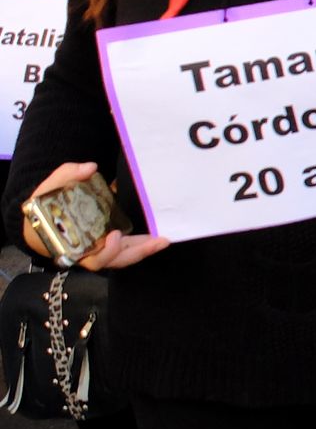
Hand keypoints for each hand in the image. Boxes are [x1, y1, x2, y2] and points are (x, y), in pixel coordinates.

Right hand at [20, 162, 166, 269]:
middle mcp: (89, 252)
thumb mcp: (50, 188)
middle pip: (115, 260)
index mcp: (72, 246)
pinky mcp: (108, 243)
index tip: (115, 235)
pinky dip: (140, 244)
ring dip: (144, 249)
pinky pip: (125, 250)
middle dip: (137, 252)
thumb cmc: (44, 207)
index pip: (93, 259)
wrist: (40, 221)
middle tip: (158, 241)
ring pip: (123, 257)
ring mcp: (100, 250)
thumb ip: (67, 175)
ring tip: (163, 240)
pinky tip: (156, 235)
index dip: (106, 251)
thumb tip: (90, 168)